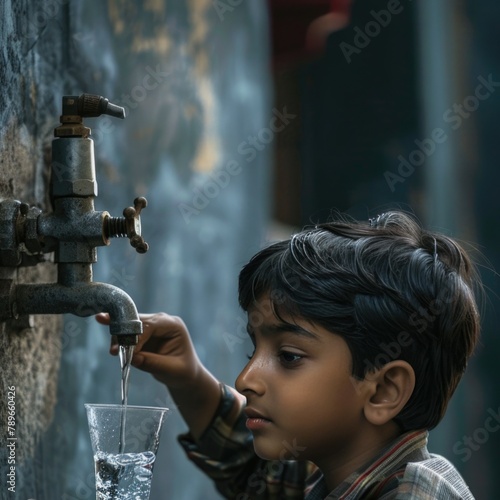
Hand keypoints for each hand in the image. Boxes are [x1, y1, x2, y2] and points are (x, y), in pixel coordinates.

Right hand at [95, 312, 221, 437]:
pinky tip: (114, 348)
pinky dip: (120, 341)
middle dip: (124, 333)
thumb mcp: (172, 370)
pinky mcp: (143, 334)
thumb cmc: (183, 371)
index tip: (130, 354)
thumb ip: (153, 363)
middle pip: (137, 321)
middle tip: (113, 349)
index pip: (151, 325)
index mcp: (173, 325)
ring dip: (119, 337)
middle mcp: (162, 321)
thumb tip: (134, 358)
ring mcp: (151, 326)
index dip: (137, 337)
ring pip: (130, 326)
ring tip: (113, 352)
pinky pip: (128, 333)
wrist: (184, 374)